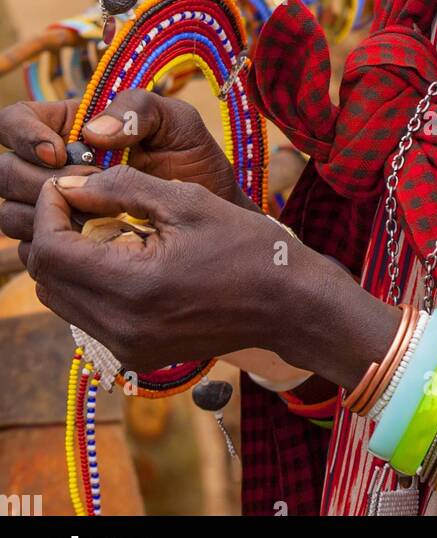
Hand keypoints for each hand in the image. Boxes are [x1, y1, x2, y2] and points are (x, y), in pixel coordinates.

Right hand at [0, 92, 250, 256]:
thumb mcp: (177, 122)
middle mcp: (51, 167)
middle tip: (83, 190)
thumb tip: (90, 131)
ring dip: (43, 217)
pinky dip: (54, 248)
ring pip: (11, 214)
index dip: (24, 135)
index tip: (58, 153)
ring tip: (93, 218)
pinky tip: (91, 244)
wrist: (212, 217)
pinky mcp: (62, 245)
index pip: (13, 121)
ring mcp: (52, 209)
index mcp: (69, 126)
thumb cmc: (194, 162)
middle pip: (5, 171)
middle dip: (35, 181)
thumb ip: (139, 108)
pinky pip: (32, 251)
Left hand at [28, 167, 400, 386]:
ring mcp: (128, 347)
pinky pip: (88, 315)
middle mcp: (121, 328)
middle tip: (85, 200)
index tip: (68, 183)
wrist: (289, 304)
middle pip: (47, 278)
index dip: (49, 209)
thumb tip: (69, 183)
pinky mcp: (137, 354)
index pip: (50, 250)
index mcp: (132, 287)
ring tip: (107, 227)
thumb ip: (120, 187)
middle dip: (55, 233)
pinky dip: (91, 282)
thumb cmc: (246, 245)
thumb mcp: (185, 200)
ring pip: (61, 299)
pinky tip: (125, 256)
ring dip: (70, 259)